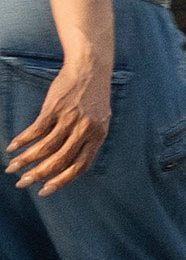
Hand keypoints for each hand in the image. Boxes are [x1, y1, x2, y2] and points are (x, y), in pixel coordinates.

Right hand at [9, 48, 108, 192]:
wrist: (91, 68)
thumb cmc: (94, 96)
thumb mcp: (99, 120)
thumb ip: (87, 140)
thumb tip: (69, 162)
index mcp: (98, 136)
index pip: (80, 166)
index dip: (62, 180)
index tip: (45, 190)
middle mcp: (85, 130)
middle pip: (60, 160)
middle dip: (39, 175)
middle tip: (22, 183)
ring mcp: (70, 119)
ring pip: (45, 147)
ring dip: (26, 160)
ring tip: (12, 167)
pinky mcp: (55, 108)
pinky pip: (36, 130)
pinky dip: (22, 141)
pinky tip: (13, 148)